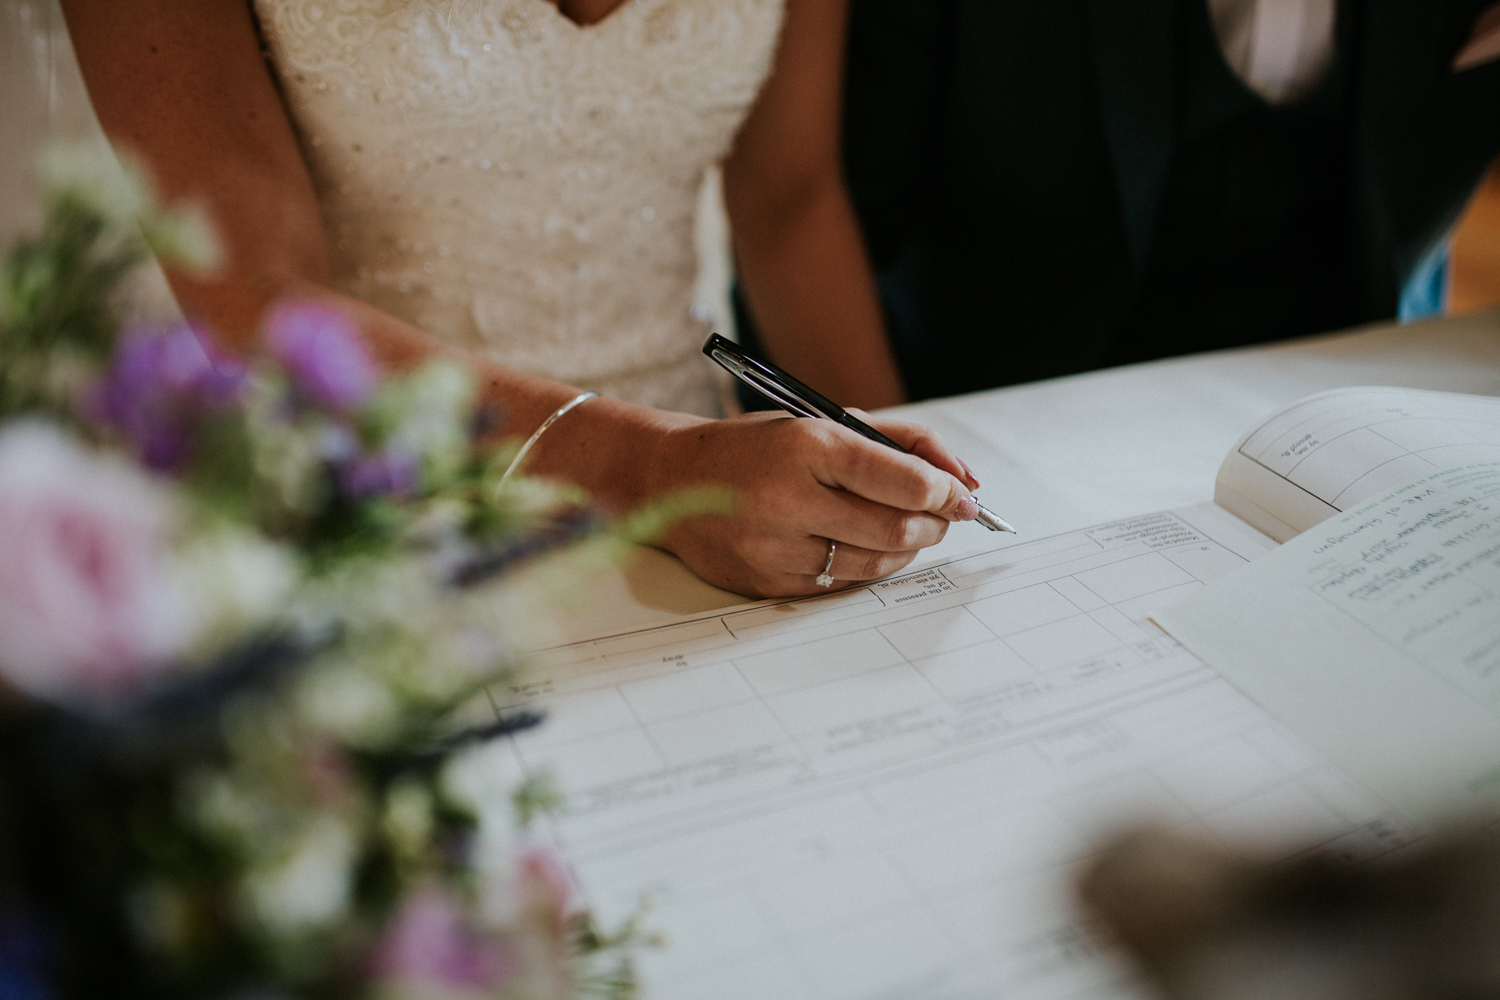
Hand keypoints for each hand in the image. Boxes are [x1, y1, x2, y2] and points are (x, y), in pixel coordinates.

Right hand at [645, 411, 982, 596]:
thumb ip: (895, 442)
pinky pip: (840, 583)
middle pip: (895, 528)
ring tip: (910, 530)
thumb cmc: (756, 448)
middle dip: (934, 524)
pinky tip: (864, 546)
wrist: (670, 481)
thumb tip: (961, 477)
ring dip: (907, 548)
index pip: (901, 479)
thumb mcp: (820, 422)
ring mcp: (775, 547)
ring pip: (874, 563)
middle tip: (944, 516)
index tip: (962, 494)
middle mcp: (788, 498)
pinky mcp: (767, 582)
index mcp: (806, 445)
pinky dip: (867, 566)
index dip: (944, 492)